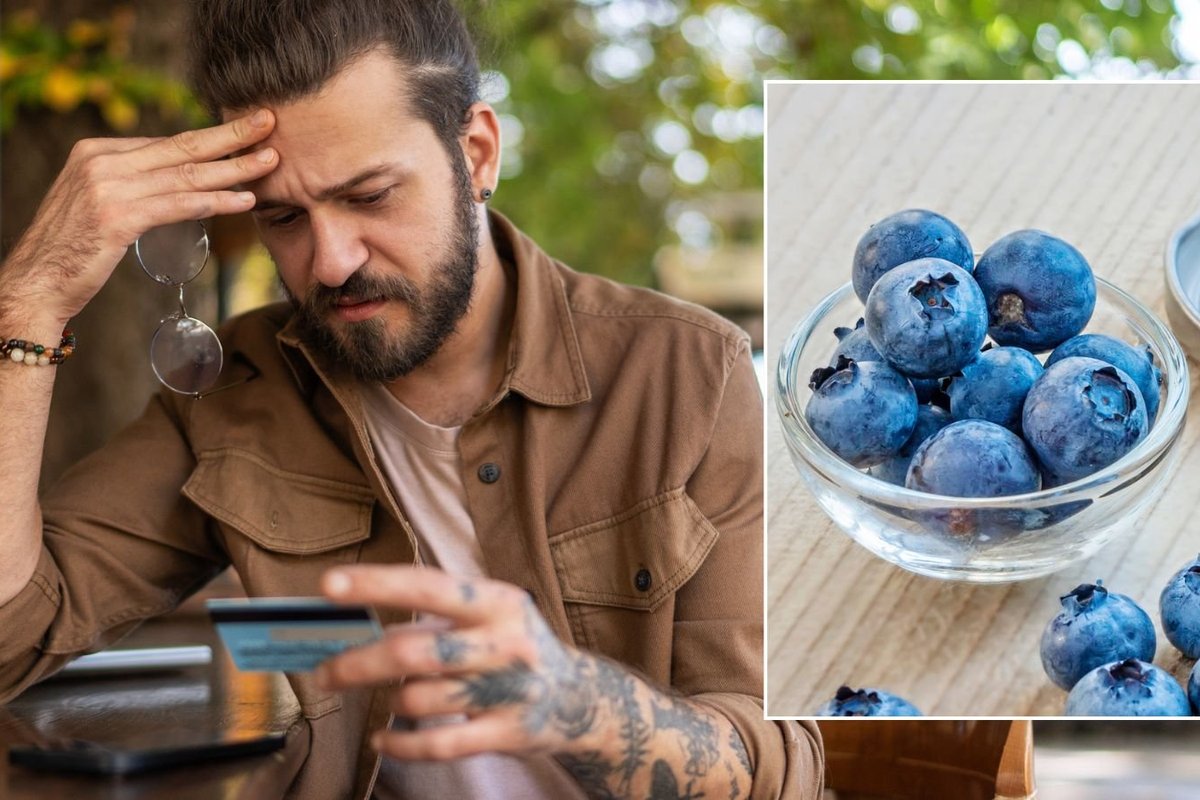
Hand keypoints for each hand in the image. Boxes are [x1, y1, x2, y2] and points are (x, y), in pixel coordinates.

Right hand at [1, 110, 278, 324]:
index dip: (209, 138)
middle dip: (230, 135)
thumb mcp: (98, 203)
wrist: (35, 283)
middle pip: (181, 146)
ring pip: (186, 175)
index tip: (245, 130)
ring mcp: (107, 187)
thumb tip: (175, 181)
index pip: (165, 143)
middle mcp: (101, 161)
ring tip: (269, 162)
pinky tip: (244, 201)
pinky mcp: (117, 217)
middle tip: (268, 122)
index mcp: (96, 151)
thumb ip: (130, 185)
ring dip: (234, 169)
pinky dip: (215, 202)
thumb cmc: (73, 250)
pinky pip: (178, 205)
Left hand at [315, 565, 607, 760]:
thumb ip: (433, 621)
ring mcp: (508, 691)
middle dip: (357, 663)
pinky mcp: (507, 733)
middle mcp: (506, 643)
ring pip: (418, 698)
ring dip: (390, 699)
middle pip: (412, 652)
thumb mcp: (487, 619)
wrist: (581, 700)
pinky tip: (383, 739)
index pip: (428, 586)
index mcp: (498, 602)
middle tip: (324, 672)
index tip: (329, 586)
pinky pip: (436, 744)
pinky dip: (399, 743)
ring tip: (391, 696)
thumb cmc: (514, 649)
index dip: (377, 584)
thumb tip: (356, 627)